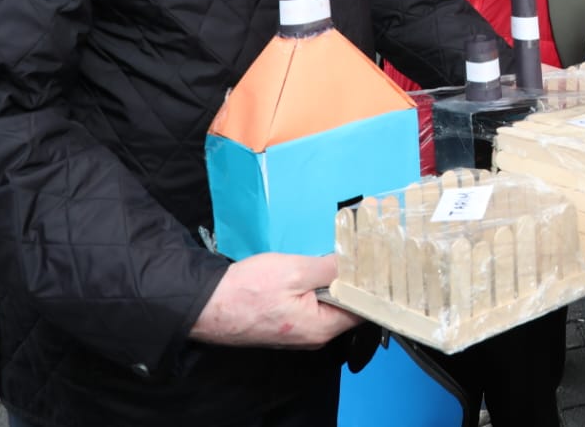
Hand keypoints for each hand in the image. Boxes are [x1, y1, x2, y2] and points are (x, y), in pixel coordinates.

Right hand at [190, 253, 358, 348]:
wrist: (205, 305)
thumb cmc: (248, 291)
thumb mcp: (296, 271)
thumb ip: (332, 269)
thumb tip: (360, 263)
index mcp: (322, 328)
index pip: (363, 308)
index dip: (372, 283)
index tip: (378, 260)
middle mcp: (314, 335)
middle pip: (347, 306)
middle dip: (351, 279)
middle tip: (358, 250)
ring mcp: (299, 331)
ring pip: (327, 303)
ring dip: (330, 281)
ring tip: (335, 254)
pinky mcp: (286, 323)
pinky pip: (310, 304)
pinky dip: (314, 286)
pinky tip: (312, 268)